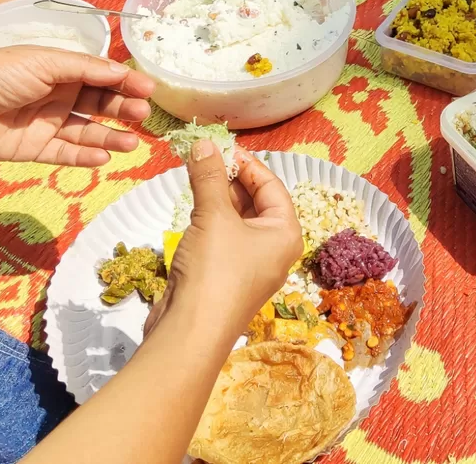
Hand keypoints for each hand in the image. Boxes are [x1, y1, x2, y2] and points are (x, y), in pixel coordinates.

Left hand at [0, 48, 154, 165]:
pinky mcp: (34, 150)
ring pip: (86, 132)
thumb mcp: (42, 62)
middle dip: (122, 108)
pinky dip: (85, 157)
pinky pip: (65, 154)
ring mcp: (47, 124)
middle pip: (98, 103)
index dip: (124, 81)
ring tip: (133, 143)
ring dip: (110, 136)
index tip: (149, 89)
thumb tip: (121, 71)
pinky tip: (105, 157)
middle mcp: (57, 95)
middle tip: (143, 114)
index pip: (100, 75)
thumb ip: (83, 68)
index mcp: (59, 69)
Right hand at [144, 145, 301, 341]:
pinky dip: (208, 220)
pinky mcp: (225, 277)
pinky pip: (221, 238)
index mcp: (285, 233)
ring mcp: (248, 265)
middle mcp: (273, 249)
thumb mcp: (213, 216)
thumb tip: (203, 143)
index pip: (271, 185)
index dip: (246, 163)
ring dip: (216, 198)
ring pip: (235, 219)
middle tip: (203, 157)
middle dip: (230, 178)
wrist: (190, 333)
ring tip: (195, 175)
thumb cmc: (215, 270)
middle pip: (255, 201)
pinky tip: (192, 208)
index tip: (221, 146)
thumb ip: (209, 177)